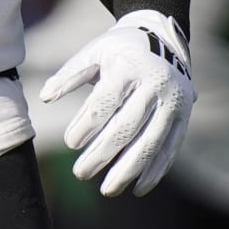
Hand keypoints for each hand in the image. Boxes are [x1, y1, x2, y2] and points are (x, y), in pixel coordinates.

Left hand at [39, 10, 195, 196]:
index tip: (69, 144)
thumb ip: (70, 74)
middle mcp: (156, 84)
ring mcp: (173, 101)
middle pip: (127, 126)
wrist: (163, 39)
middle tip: (80, 173)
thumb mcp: (94, 53)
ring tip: (107, 189)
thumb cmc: (119, 50)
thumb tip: (45, 96)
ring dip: (129, 170)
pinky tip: (138, 189)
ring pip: (151, 142)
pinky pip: (171, 147)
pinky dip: (156, 171)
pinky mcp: (184, 116)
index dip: (86, 125)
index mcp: (129, 66)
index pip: (106, 101)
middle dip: (102, 153)